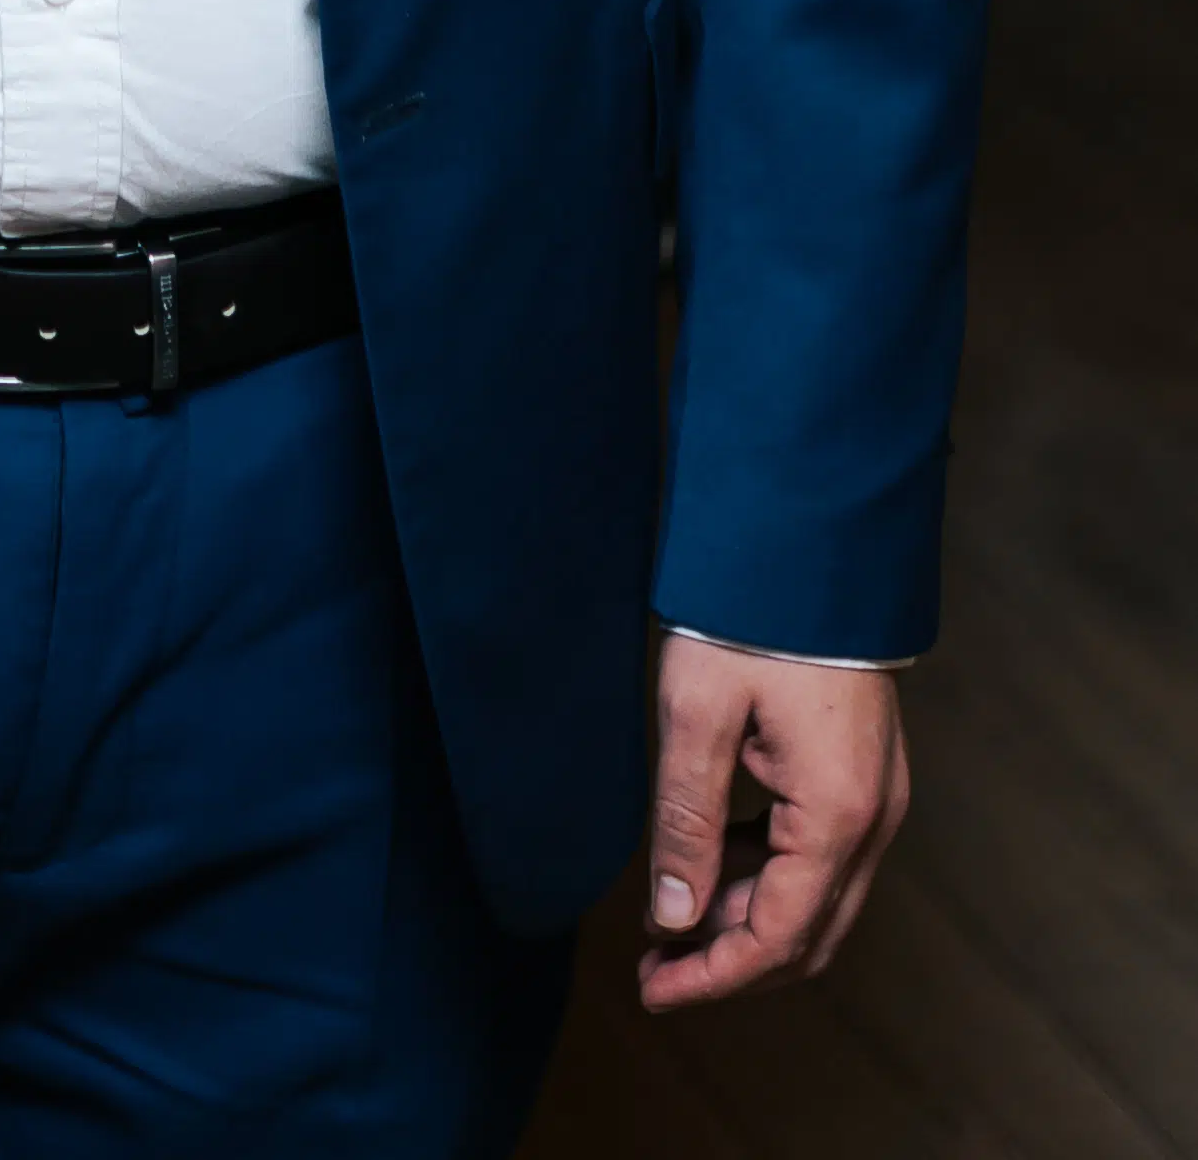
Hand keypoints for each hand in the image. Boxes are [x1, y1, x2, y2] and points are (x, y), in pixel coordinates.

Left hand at [638, 637, 908, 1010]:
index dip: (714, 976)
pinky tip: (705, 861)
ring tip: (665, 917)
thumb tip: (673, 918)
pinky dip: (763, 874)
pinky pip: (815, 853)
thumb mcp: (697, 713)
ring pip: (813, 897)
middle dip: (729, 960)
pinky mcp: (860, 773)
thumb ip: (687, 822)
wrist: (808, 537)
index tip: (652, 989)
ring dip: (743, 918)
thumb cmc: (750, 616)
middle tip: (652, 967)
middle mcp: (873, 819)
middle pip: (805, 932)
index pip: (779, 937)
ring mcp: (875, 796)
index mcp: (838, 814)